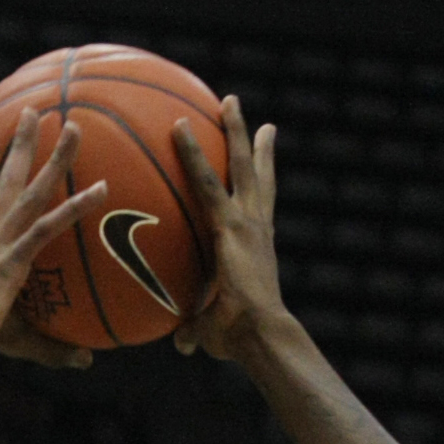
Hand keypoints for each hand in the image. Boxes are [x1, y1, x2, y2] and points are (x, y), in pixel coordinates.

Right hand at [0, 111, 104, 383]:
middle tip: (31, 112)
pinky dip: (75, 207)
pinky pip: (46, 228)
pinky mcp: (6, 264)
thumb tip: (86, 363)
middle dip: (17, 142)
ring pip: (29, 192)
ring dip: (55, 157)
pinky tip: (102, 189)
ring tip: (75, 126)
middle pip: (0, 180)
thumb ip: (40, 349)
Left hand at [171, 95, 287, 360]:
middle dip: (253, 143)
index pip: (260, 204)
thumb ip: (194, 328)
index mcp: (256, 244)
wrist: (259, 334)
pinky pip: (205, 179)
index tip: (265, 155)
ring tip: (228, 100)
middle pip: (257, 174)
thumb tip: (181, 342)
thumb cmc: (240, 339)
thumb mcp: (212, 328)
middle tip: (253, 118)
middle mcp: (257, 225)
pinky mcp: (229, 224)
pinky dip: (191, 151)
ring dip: (234, 130)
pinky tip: (178, 126)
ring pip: (239, 164)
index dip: (262, 178)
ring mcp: (247, 221)